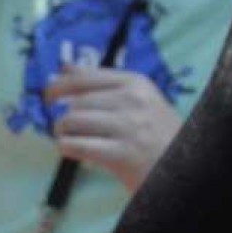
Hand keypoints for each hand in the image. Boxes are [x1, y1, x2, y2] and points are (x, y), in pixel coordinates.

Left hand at [45, 66, 181, 190]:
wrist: (183, 164)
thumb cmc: (156, 134)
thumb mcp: (139, 101)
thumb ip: (103, 85)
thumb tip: (63, 68)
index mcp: (135, 83)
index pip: (83, 76)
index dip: (59, 85)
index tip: (48, 95)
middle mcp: (133, 100)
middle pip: (75, 102)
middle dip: (63, 117)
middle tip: (65, 129)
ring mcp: (129, 127)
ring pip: (71, 121)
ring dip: (63, 133)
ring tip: (72, 140)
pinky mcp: (122, 153)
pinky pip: (75, 145)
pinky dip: (67, 148)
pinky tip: (73, 151)